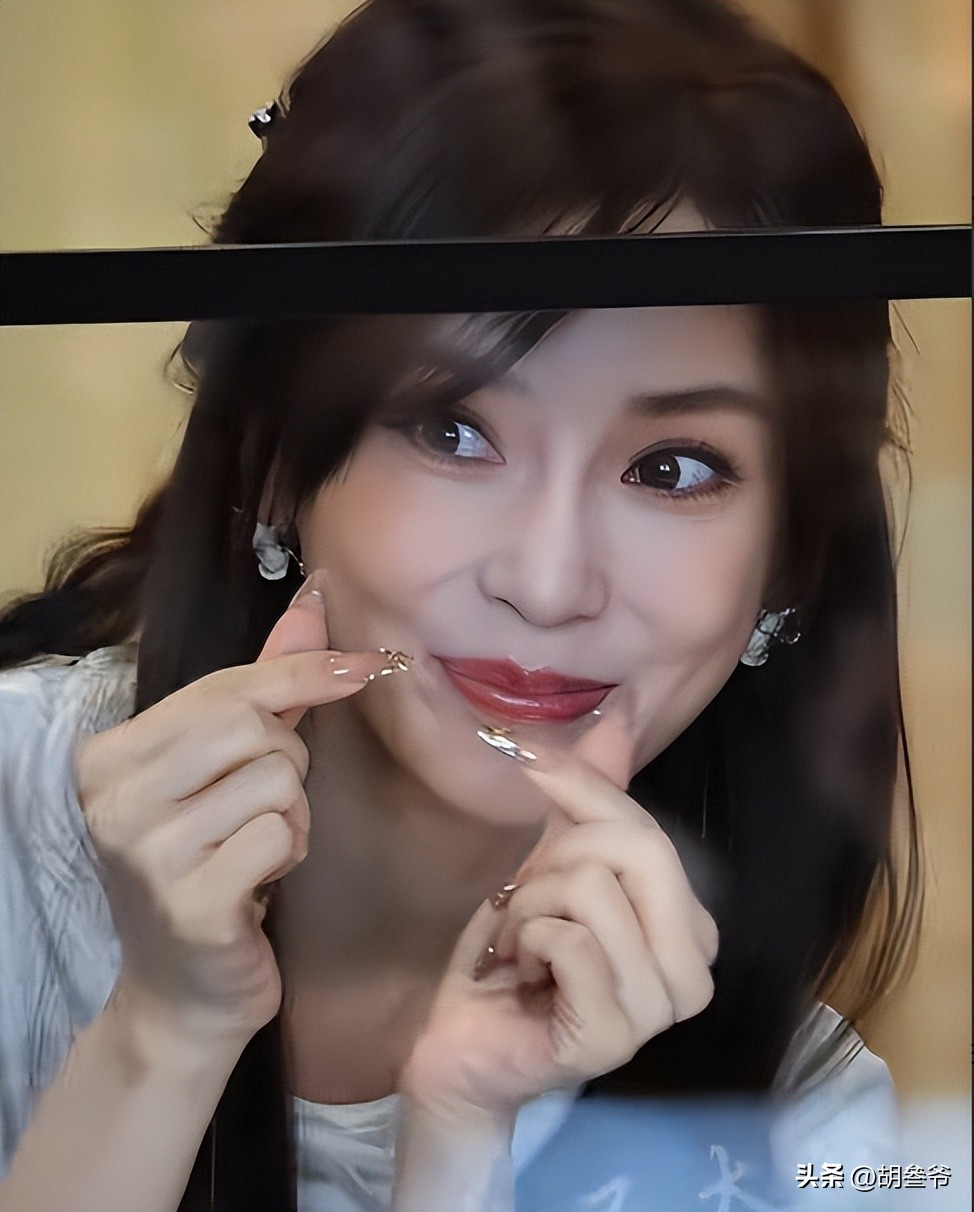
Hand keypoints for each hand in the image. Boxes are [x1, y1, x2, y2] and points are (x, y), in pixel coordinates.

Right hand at [76, 570, 398, 1046]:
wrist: (182, 994)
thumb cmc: (208, 866)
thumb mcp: (223, 771)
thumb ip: (264, 686)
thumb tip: (315, 598)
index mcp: (110, 754)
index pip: (227, 687)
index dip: (307, 671)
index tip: (368, 663)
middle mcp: (111, 797)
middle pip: (252, 725)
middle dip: (288, 760)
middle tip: (270, 805)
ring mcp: (144, 852)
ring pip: (274, 777)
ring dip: (293, 812)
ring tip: (261, 848)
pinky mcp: (189, 902)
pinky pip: (280, 833)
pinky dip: (290, 852)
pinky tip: (263, 883)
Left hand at [401, 738, 717, 1119]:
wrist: (461, 1041)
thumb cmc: (513, 954)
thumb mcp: (552, 862)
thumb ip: (592, 796)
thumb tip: (621, 714)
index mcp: (690, 927)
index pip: (649, 829)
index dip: (583, 789)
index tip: (528, 762)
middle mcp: (692, 971)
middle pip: (639, 850)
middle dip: (556, 856)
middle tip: (523, 894)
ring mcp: (657, 1012)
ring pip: (594, 890)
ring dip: (529, 905)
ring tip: (517, 940)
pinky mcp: (613, 1039)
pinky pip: (568, 941)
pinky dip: (524, 939)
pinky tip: (518, 969)